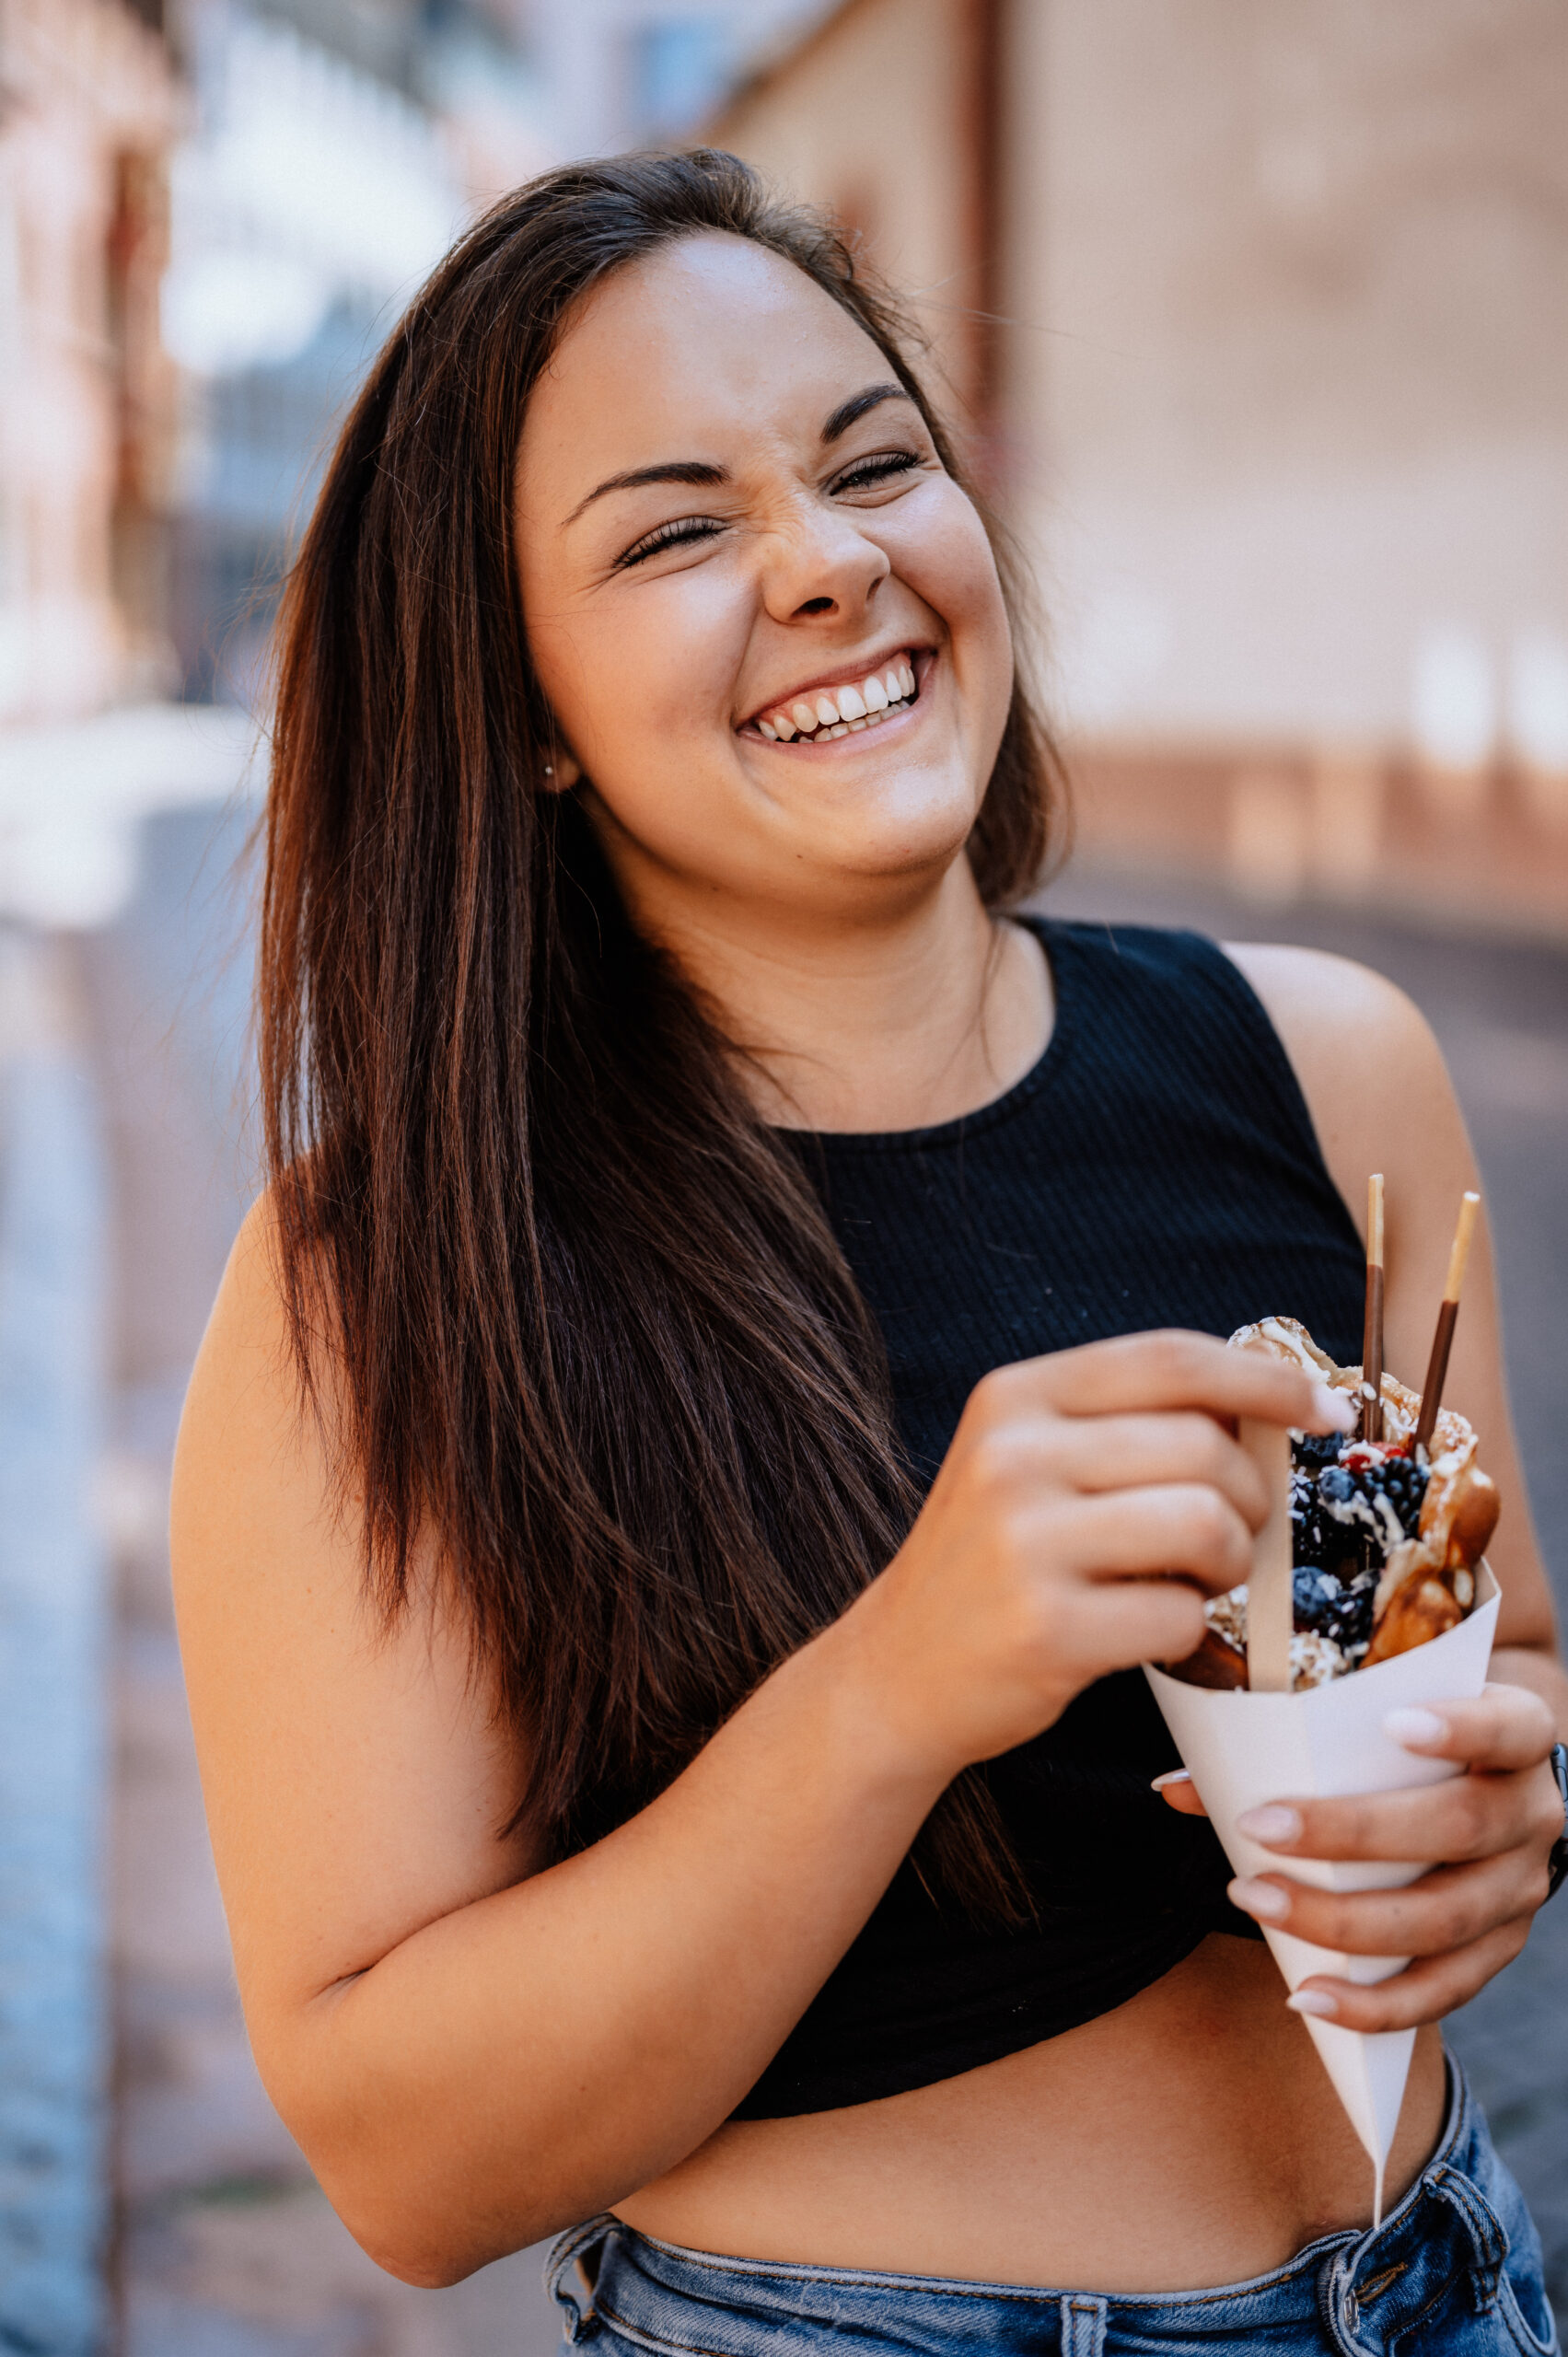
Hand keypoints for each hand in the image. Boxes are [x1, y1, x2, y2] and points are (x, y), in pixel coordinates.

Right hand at [845, 1329, 1352, 1781]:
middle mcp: (1012, 1456)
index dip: (1267, 1378)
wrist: (897, 1673)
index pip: (1171, 1358)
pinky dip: (1189, 1631)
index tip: (1326, 1411)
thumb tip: (1267, 1404)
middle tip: (1229, 1537)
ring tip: (1190, 1582)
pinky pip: (1183, 1617)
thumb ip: (1126, 1423)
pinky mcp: (1046, 1629)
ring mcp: (1024, 1543)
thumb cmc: (992, 1563)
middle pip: (1205, 1445)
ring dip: (1229, 1564)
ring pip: (1208, 1525)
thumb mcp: (1028, 1463)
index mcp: (1015, 1397)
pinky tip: (1146, 1630)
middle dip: (1250, 1496)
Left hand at [1163, 1685, 1562, 2027]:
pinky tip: (1307, 1995)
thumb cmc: (1412, 1745)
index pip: (1507, 1727)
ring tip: (1256, 1902)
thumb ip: (1287, 1740)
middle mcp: (1533, 1813)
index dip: (1459, 1728)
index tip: (1392, 1723)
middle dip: (1353, 1833)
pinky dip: (1373, 2002)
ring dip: (1343, 1920)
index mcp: (1521, 1736)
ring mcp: (1523, 1888)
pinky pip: (1444, 1991)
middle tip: (1260, 1827)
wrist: (1494, 1785)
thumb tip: (1174, 1786)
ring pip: (1446, 1917)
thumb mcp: (1378, 1720)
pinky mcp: (1501, 1950)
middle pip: (1459, 1827)